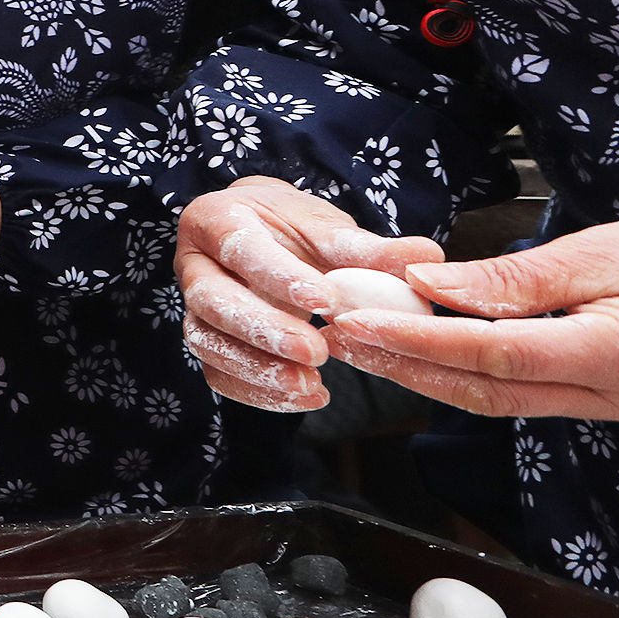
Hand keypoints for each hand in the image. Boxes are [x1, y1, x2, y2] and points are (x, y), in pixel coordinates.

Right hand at [172, 178, 440, 412]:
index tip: (325, 302)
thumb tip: (425, 255)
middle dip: (264, 331)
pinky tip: (303, 398)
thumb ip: (368, 247)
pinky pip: (217, 374)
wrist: (263, 239)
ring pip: (207, 342)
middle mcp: (193, 264)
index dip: (278, 276)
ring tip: (313, 386)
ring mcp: (193, 307)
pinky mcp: (206, 341)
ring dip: (258, 369)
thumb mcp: (327, 228)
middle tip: (316, 353)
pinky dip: (257, 393)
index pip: (240, 248)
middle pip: (212, 301)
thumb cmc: (294, 230)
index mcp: (216, 219)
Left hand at [328, 222, 618, 420]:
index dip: (415, 340)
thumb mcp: (610, 252)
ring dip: (423, 374)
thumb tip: (433, 284)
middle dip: (402, 366)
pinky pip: (519, 393)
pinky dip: (463, 372)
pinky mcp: (598, 398)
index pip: (489, 353)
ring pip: (495, 399)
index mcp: (612, 354)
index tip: (356, 321)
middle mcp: (605, 394)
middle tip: (339, 336)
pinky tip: (425, 349)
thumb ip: (520, 277)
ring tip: (364, 343)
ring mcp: (603, 404)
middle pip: (481, 389)